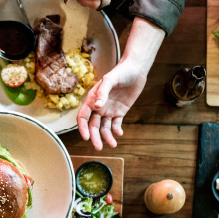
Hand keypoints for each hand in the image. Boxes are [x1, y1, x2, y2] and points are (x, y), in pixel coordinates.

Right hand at [77, 17, 165, 149]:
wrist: (135, 70)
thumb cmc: (120, 72)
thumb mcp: (110, 80)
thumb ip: (102, 93)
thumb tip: (96, 106)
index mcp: (92, 99)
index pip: (83, 116)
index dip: (83, 127)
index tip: (86, 137)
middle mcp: (98, 107)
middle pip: (93, 125)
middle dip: (95, 137)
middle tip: (98, 147)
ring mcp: (109, 110)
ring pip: (104, 127)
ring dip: (106, 136)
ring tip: (113, 144)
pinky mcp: (119, 112)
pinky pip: (116, 124)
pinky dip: (116, 130)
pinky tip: (119, 133)